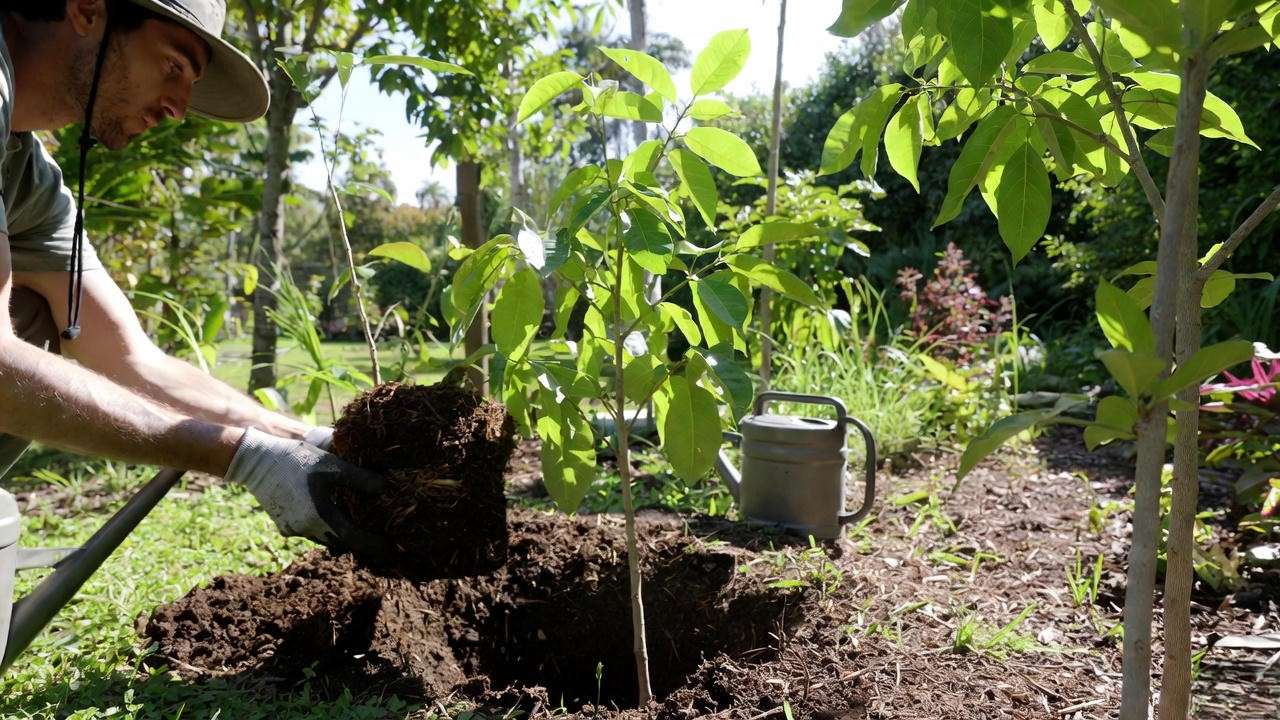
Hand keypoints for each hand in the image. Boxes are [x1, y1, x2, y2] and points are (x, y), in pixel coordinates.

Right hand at [227, 428, 386, 554]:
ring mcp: (293, 530)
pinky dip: (325, 527)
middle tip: (381, 537)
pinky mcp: (285, 526)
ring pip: (325, 538)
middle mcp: (306, 529)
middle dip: (360, 541)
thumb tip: (385, 489)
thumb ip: (359, 479)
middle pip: (340, 542)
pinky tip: (333, 514)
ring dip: (342, 534)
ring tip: (361, 525)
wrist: (256, 461)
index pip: (354, 539)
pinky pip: (311, 532)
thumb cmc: (296, 459)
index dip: (374, 545)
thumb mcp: (331, 465)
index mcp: (319, 516)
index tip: (393, 549)